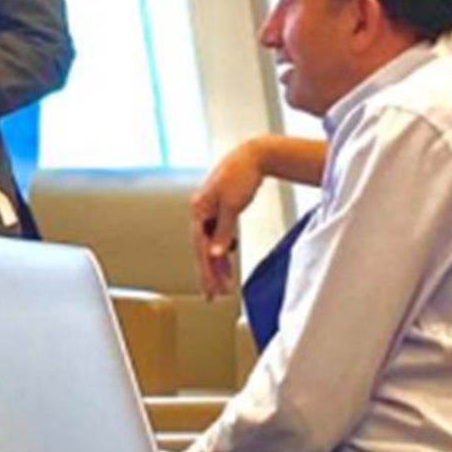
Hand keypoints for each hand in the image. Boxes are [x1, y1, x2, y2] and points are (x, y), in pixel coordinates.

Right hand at [189, 139, 265, 297]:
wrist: (253, 156)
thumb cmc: (241, 174)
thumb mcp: (232, 205)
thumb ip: (223, 232)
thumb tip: (216, 254)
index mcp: (198, 209)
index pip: (200, 246)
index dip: (206, 269)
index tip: (211, 288)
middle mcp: (200, 211)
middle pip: (202, 248)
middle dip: (209, 273)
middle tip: (214, 295)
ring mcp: (209, 211)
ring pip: (210, 245)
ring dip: (217, 265)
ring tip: (223, 285)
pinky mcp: (219, 211)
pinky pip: (217, 237)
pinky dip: (222, 252)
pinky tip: (226, 264)